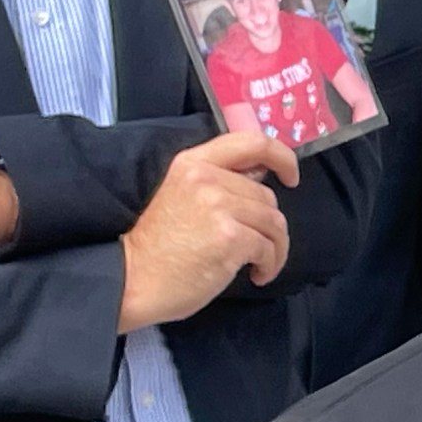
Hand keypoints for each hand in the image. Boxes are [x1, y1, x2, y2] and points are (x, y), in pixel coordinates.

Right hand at [118, 132, 300, 332]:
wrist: (130, 278)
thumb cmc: (155, 246)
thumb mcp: (181, 196)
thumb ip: (218, 183)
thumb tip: (260, 177)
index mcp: (194, 163)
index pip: (252, 142)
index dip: (282, 157)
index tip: (291, 176)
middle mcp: (207, 179)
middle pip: (267, 196)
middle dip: (269, 225)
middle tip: (258, 248)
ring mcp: (219, 207)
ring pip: (274, 223)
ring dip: (275, 248)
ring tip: (259, 265)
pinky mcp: (230, 237)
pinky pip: (268, 248)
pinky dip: (270, 265)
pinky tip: (256, 275)